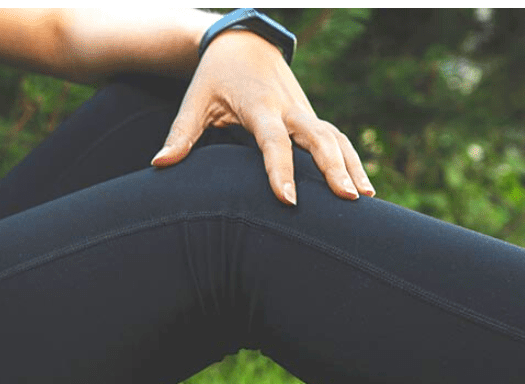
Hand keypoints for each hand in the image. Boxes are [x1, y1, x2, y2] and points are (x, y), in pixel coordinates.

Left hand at [150, 29, 374, 205]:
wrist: (243, 43)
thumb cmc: (213, 77)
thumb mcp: (193, 102)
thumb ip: (180, 135)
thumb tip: (159, 164)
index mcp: (258, 106)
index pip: (273, 142)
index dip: (281, 171)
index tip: (289, 200)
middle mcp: (287, 108)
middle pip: (317, 138)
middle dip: (333, 168)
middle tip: (347, 198)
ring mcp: (303, 110)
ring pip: (334, 138)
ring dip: (351, 166)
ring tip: (364, 197)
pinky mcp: (310, 115)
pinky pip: (336, 138)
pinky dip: (351, 159)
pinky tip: (363, 187)